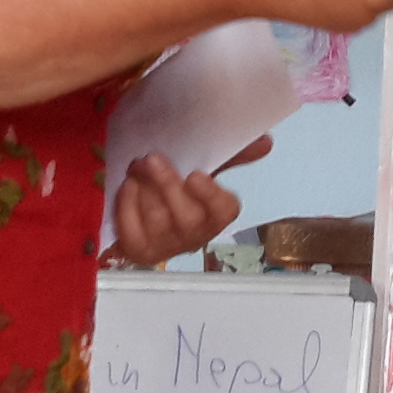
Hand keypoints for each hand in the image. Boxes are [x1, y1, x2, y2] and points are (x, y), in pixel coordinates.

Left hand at [109, 135, 271, 266]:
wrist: (143, 204)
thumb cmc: (178, 186)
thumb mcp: (203, 166)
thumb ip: (232, 154)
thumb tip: (265, 142)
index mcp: (214, 214)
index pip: (223, 212)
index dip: (210, 195)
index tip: (196, 175)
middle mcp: (193, 236)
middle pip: (187, 219)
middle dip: (168, 186)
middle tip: (152, 159)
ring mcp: (165, 246)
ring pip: (157, 223)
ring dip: (145, 191)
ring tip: (136, 168)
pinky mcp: (138, 250)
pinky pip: (131, 231)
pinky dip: (127, 206)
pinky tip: (127, 187)